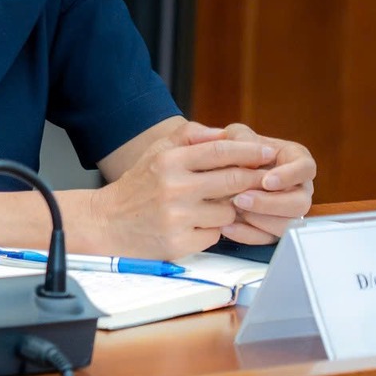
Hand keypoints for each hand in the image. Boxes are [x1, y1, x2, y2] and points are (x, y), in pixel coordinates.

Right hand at [88, 121, 277, 258]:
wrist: (106, 223)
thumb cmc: (137, 187)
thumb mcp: (156, 153)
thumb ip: (189, 136)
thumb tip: (224, 132)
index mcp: (169, 161)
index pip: (221, 151)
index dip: (250, 152)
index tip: (268, 153)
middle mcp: (173, 187)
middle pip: (233, 180)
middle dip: (254, 179)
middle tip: (266, 180)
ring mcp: (177, 217)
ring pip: (228, 211)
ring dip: (227, 209)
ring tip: (208, 207)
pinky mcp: (179, 242)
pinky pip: (215, 235)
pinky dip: (211, 231)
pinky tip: (194, 226)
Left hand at [190, 122, 315, 243]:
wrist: (222, 171)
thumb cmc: (236, 149)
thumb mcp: (236, 135)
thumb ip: (241, 138)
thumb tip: (247, 152)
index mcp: (296, 161)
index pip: (306, 169)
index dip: (289, 176)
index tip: (267, 181)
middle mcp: (299, 188)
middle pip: (300, 203)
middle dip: (270, 203)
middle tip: (241, 199)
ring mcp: (288, 211)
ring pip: (287, 225)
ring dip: (260, 221)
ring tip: (233, 211)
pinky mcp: (274, 229)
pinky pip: (267, 238)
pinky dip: (247, 234)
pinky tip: (227, 227)